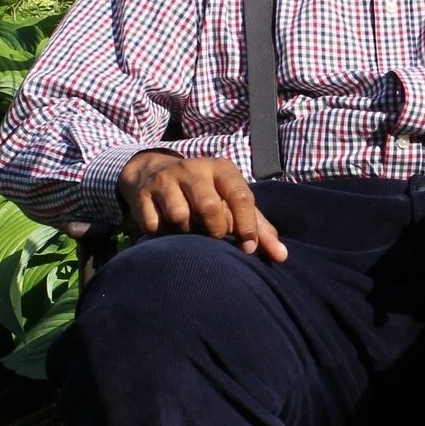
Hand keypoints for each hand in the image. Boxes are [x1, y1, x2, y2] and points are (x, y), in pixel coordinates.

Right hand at [117, 151, 287, 260]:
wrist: (153, 172)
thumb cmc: (205, 194)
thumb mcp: (231, 202)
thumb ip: (258, 228)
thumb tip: (282, 257)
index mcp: (222, 169)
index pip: (241, 196)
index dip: (247, 226)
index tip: (248, 248)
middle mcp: (194, 168)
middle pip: (209, 206)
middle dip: (214, 230)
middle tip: (212, 236)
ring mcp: (165, 179)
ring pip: (180, 216)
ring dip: (186, 231)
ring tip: (188, 229)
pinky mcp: (142, 194)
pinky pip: (154, 224)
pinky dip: (162, 234)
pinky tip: (166, 229)